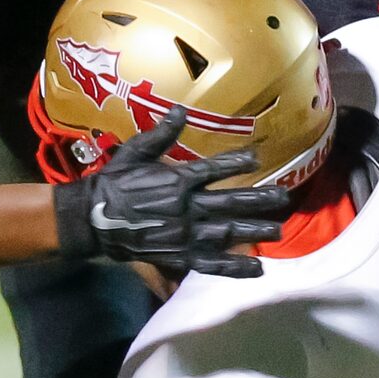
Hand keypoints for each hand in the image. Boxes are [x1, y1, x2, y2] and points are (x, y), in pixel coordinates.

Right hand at [54, 107, 287, 277]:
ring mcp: (185, 234)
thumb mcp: (135, 151)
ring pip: (228, 233)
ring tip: (278, 231)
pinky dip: (236, 267)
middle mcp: (187, 207)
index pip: (215, 169)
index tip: (257, 160)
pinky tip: (257, 268)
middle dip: (260, 200)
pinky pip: (213, 263)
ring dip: (255, 232)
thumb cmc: (114, 182)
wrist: (94, 219)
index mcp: (177, 180)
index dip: (238, 163)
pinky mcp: (180, 256)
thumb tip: (181, 109)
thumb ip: (161, 133)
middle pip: (232, 203)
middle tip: (284, 198)